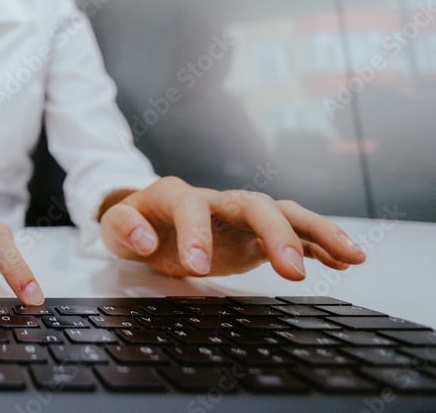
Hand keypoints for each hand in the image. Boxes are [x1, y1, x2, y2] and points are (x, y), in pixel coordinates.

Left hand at [98, 177, 366, 278]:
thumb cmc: (133, 223)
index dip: (196, 233)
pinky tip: (344, 260)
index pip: (192, 206)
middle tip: (292, 271)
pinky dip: (318, 244)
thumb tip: (144, 237)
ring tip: (351, 254)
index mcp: (177, 194)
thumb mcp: (114, 227)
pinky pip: (293, 233)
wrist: (145, 222)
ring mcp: (240, 216)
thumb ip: (122, 227)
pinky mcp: (254, 235)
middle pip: (254, 204)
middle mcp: (216, 200)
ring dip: (317, 231)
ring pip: (284, 213)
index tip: (197, 267)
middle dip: (277, 232)